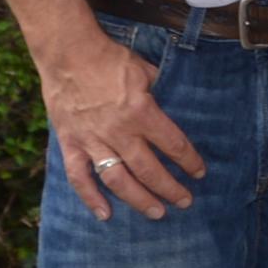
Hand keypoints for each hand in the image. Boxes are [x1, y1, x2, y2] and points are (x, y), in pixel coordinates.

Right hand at [41, 26, 203, 219]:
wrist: (68, 52)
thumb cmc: (109, 58)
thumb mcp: (145, 70)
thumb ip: (160, 91)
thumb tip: (175, 101)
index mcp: (141, 112)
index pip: (173, 144)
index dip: (189, 161)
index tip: (199, 173)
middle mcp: (118, 132)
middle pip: (149, 170)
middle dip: (170, 189)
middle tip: (185, 202)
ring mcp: (93, 140)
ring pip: (118, 180)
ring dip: (139, 200)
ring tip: (157, 214)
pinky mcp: (71, 143)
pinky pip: (79, 177)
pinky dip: (90, 198)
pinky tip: (105, 215)